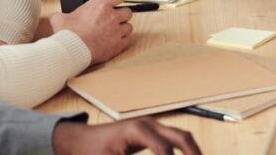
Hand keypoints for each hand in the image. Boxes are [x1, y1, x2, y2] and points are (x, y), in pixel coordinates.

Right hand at [49, 0, 132, 63]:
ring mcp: (117, 31)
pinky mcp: (118, 44)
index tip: (115, 1)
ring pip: (129, 26)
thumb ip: (60, 15)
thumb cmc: (69, 35)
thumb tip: (55, 16)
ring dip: (123, 28)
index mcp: (100, 5)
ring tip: (114, 31)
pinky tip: (115, 42)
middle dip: (121, 15)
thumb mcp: (60, 19)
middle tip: (113, 19)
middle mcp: (112, 16)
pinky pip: (127, 40)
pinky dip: (123, 41)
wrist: (73, 50)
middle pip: (127, 11)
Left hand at [52, 118, 200, 154]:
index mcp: (138, 130)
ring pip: (181, 136)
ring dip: (192, 151)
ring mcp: (151, 125)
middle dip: (194, 153)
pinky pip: (173, 139)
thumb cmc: (91, 152)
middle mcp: (148, 123)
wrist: (80, 141)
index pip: (165, 151)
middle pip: (182, 137)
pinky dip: (183, 150)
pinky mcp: (150, 132)